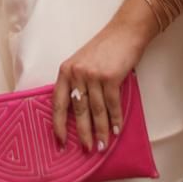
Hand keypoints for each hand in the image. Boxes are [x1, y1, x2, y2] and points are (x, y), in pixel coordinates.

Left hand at [51, 18, 148, 152]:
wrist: (124, 32)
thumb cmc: (104, 49)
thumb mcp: (82, 63)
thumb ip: (77, 83)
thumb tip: (79, 114)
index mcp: (66, 71)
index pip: (58, 102)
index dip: (58, 124)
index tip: (60, 141)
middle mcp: (77, 73)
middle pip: (78, 110)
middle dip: (83, 133)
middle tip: (86, 149)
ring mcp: (93, 75)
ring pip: (96, 110)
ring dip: (101, 130)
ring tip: (103, 145)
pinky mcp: (110, 77)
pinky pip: (112, 104)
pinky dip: (115, 119)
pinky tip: (117, 130)